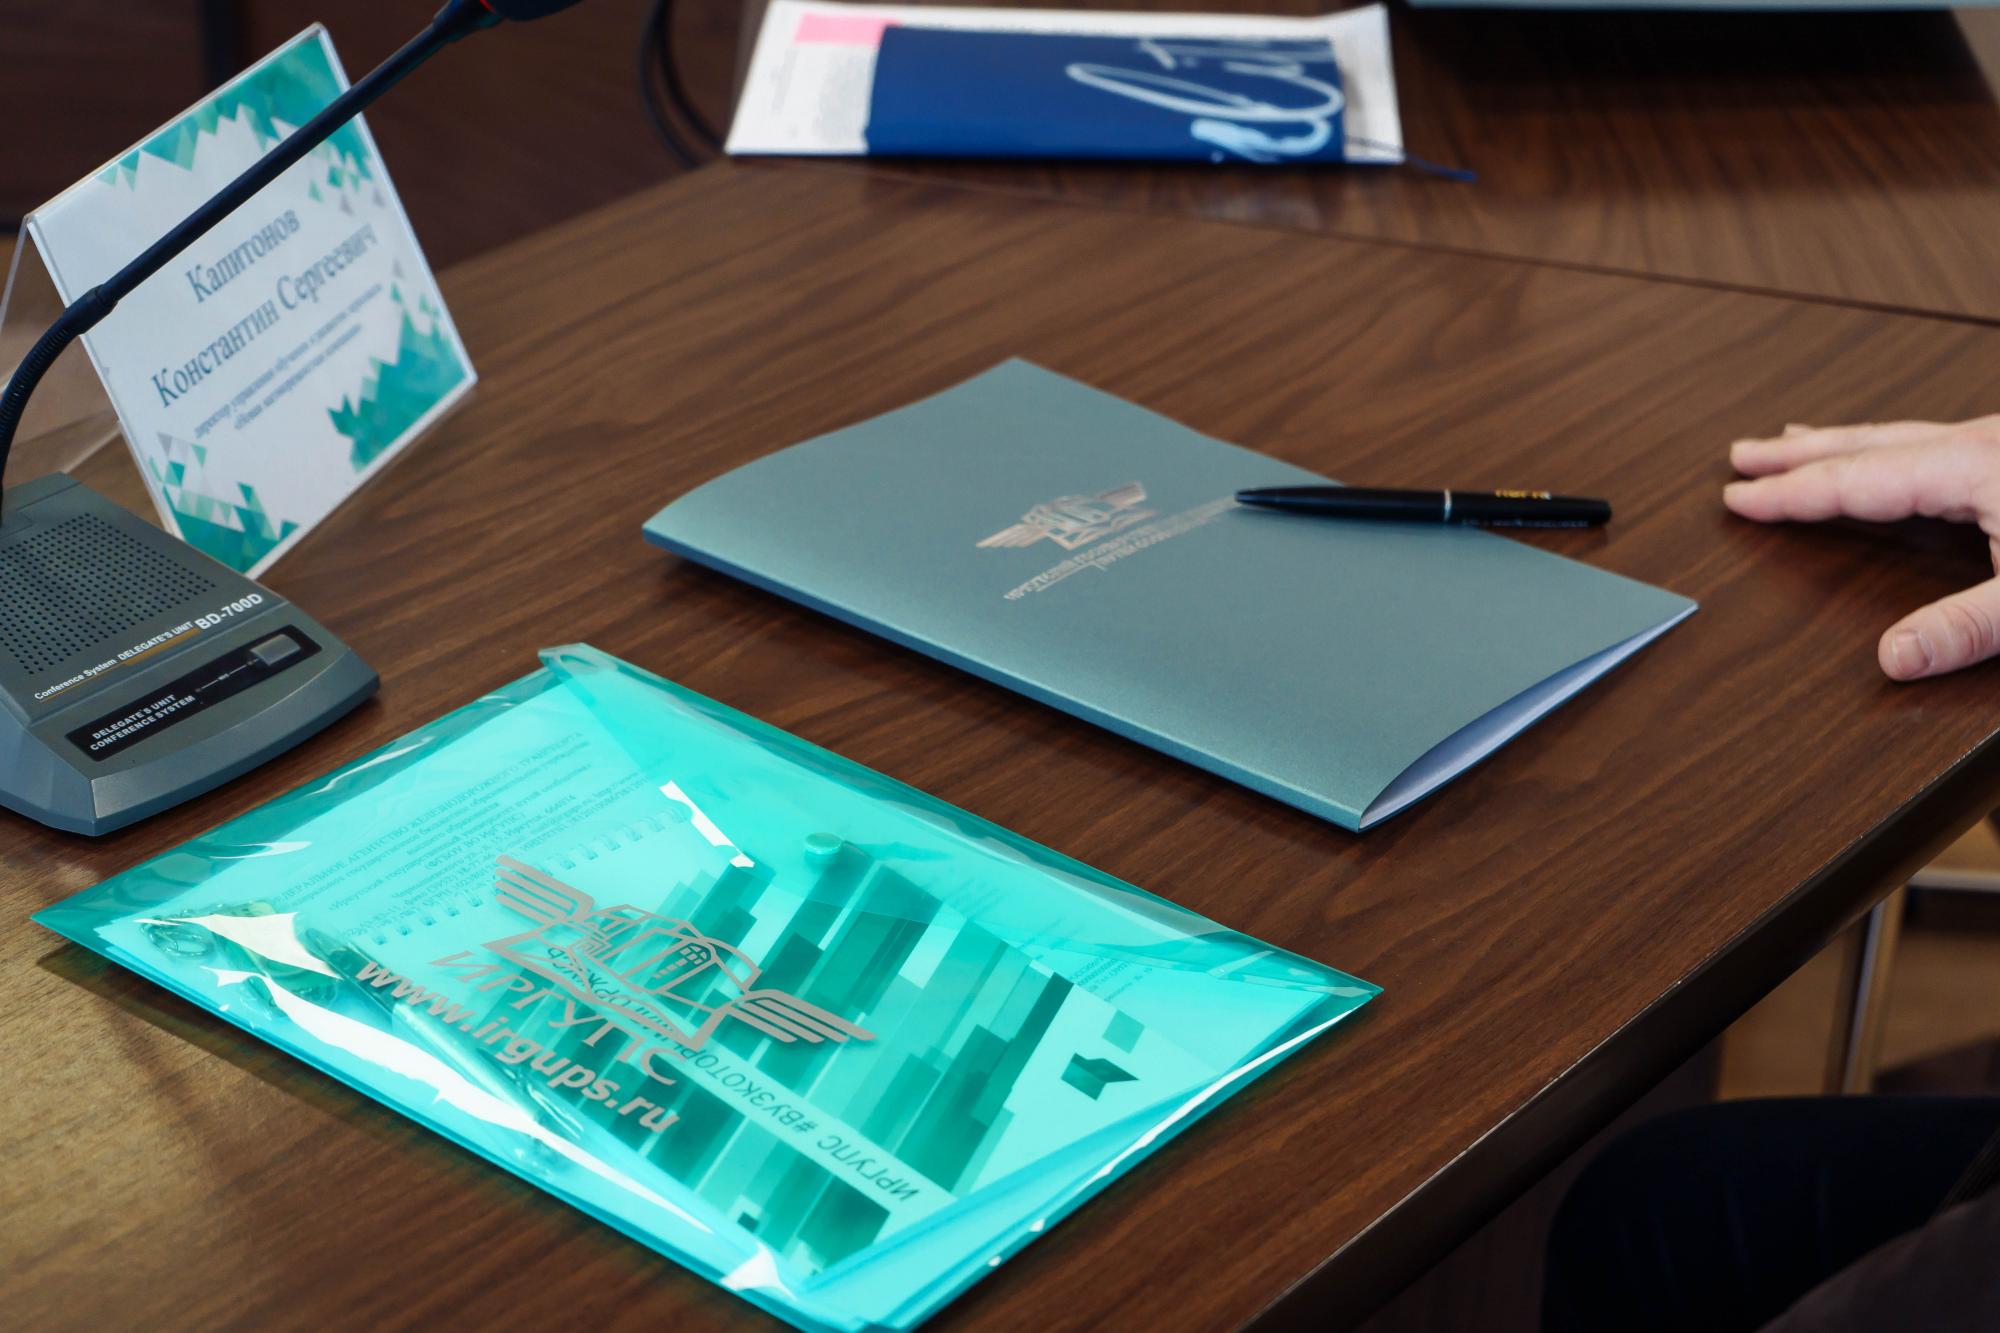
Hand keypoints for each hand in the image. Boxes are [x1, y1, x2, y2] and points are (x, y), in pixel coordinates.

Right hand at [1724, 416, 1999, 680]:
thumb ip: (1967, 627)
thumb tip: (1893, 658)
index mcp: (1971, 464)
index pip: (1853, 478)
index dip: (1789, 492)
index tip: (1738, 497)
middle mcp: (1979, 442)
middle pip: (1863, 444)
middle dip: (1796, 453)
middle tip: (1742, 455)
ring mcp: (1997, 441)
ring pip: (1895, 437)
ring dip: (1837, 445)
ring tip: (1795, 443)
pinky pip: (1926, 443)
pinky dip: (1882, 451)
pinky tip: (1885, 460)